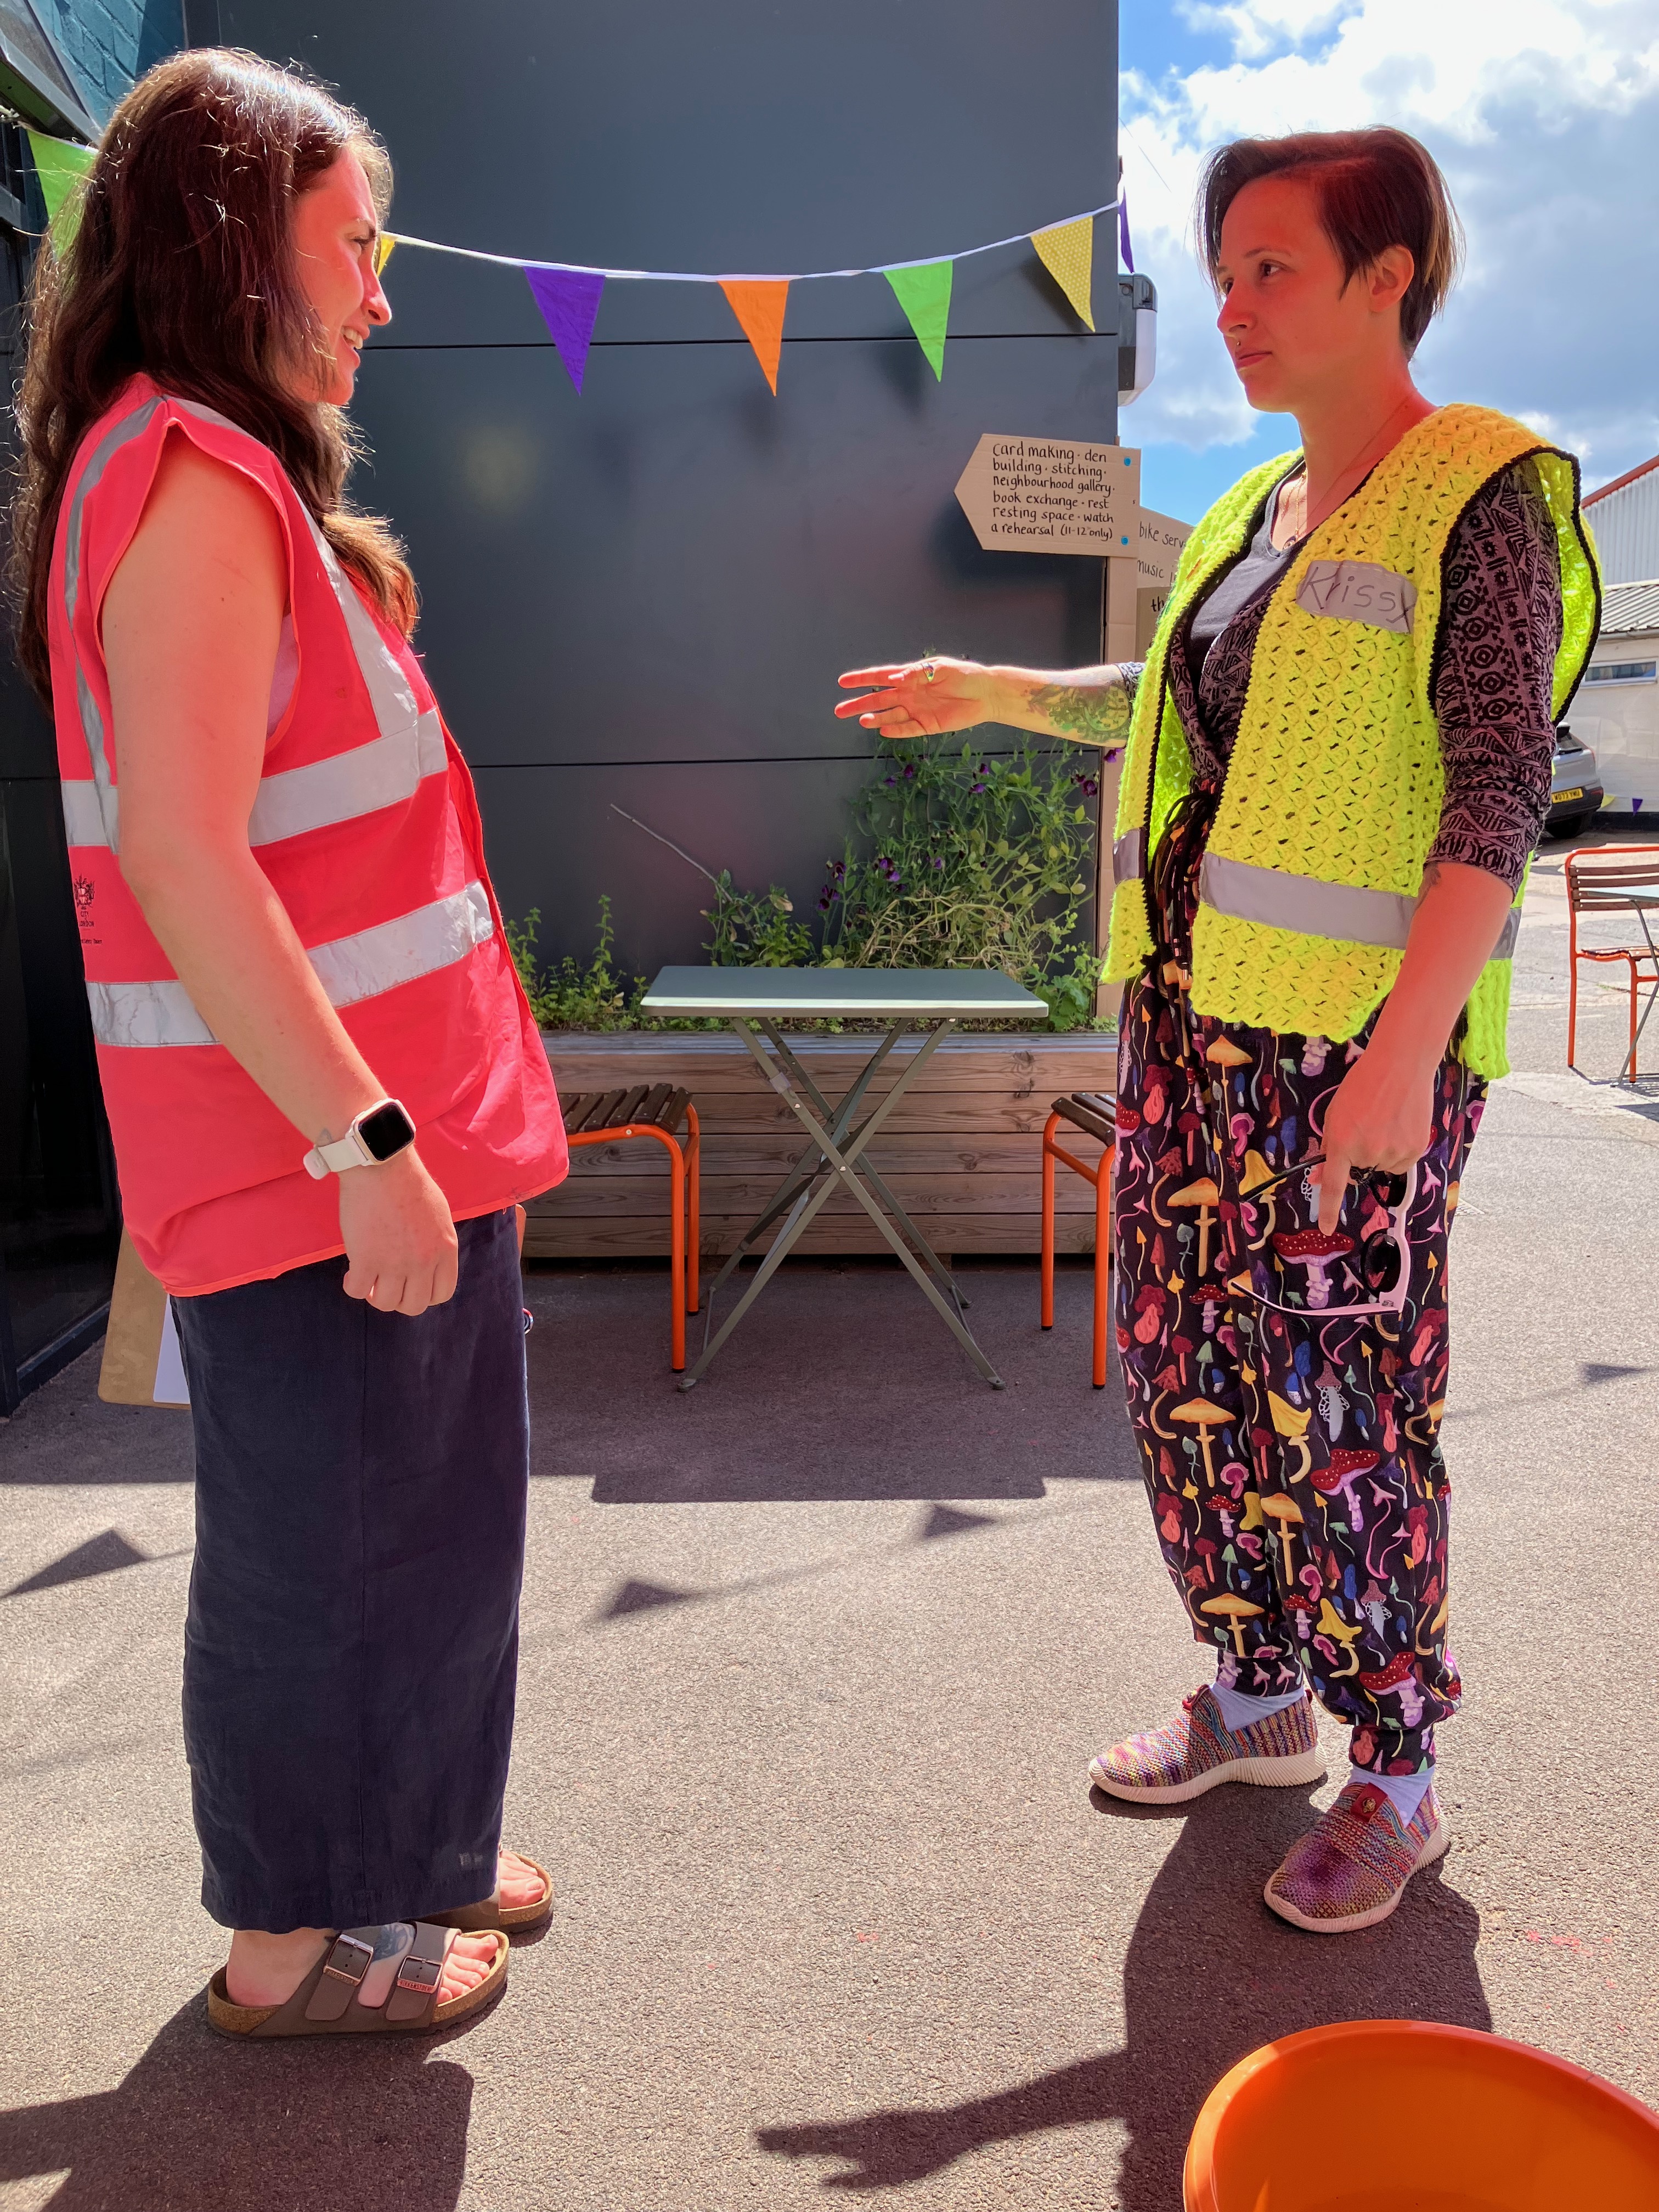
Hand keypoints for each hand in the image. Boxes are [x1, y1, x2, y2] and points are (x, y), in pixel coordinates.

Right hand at [338, 1148, 459, 1314]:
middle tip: (386, 1286)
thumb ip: (436, 1242)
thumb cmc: (407, 1183)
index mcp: (445, 1249)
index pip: (442, 1293)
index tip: (410, 1286)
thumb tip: (429, 1263)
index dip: (424, 1294)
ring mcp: (395, 1263)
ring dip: (375, 1296)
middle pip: (414, 1305)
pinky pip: (358, 1291)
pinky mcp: (366, 1260)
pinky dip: (353, 1287)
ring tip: (369, 1281)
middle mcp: (424, 1261)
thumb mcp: (438, 1215)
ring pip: (386, 1303)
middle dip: (399, 1300)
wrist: (381, 1165)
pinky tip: (351, 1274)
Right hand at [834, 657, 1003, 739]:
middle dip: (858, 704)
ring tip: (860, 721)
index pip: (881, 677)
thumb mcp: (941, 668)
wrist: (986, 694)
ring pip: (889, 716)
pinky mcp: (927, 725)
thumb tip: (895, 680)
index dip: (861, 679)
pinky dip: (896, 730)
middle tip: (838, 711)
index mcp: (911, 676)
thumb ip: (917, 673)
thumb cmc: (965, 675)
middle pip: (878, 699)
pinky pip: (907, 729)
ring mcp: (917, 710)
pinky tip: (883, 731)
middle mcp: (910, 694)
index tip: (842, 681)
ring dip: (875, 719)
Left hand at [1314, 1045, 1433, 1232]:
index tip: (1326, 1228)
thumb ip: (1329, 1148)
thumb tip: (1322, 1178)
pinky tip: (1400, 1125)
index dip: (1329, 1210)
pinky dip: (1399, 1150)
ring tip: (1386, 1121)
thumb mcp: (1335, 1115)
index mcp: (1343, 1144)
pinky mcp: (1416, 1149)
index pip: (1335, 1186)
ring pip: (1383, 1167)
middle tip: (1366, 1125)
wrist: (1400, 1066)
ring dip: (1382, 1152)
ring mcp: (1395, 1153)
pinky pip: (1402, 1162)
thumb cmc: (1361, 1086)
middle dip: (1359, 1155)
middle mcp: (1369, 1153)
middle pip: (1361, 1169)